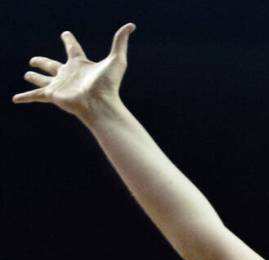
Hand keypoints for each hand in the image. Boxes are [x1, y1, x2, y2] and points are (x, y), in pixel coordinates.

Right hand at [12, 23, 134, 120]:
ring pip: (43, 79)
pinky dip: (25, 97)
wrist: (101, 104)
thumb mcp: (116, 60)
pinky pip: (35, 95)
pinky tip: (15, 99)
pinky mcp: (52, 95)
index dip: (69, 40)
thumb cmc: (109, 84)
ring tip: (27, 75)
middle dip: (43, 62)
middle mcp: (68, 74)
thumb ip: (120, 41)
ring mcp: (59, 85)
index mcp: (80, 64)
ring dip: (34, 77)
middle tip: (34, 60)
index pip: (73, 49)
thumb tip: (131, 25)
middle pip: (53, 65)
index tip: (65, 34)